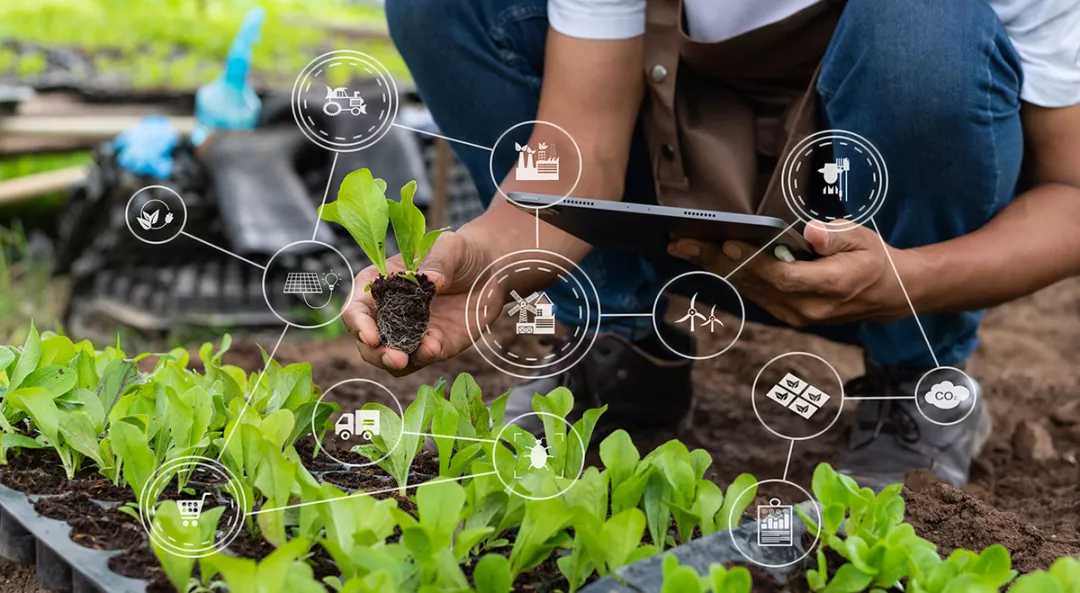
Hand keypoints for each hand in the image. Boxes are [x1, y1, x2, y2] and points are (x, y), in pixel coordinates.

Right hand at [343, 231, 495, 375]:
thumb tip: (431, 280)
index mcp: (379, 286)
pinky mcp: (432, 346)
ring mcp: (409, 333)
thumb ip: (439, 262)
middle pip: (367, 342)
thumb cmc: (458, 254)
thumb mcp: (449, 248)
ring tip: (410, 358)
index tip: (370, 336)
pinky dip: (423, 357)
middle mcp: (387, 313)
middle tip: (395, 358)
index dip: (358, 324)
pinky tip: (433, 348)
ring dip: (395, 362)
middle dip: (376, 353)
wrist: (488, 271)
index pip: (356, 309)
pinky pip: (420, 359)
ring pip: (388, 358)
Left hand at [667, 223, 911, 326]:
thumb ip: (836, 236)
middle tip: (681, 242)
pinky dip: (728, 274)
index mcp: (830, 287)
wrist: (888, 295)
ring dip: (714, 267)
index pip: (783, 276)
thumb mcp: (864, 238)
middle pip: (755, 283)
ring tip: (683, 247)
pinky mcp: (787, 314)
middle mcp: (808, 308)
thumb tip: (810, 233)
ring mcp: (796, 315)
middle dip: (715, 260)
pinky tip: (706, 258)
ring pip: (748, 289)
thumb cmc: (874, 259)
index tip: (727, 241)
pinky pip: (753, 293)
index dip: (752, 260)